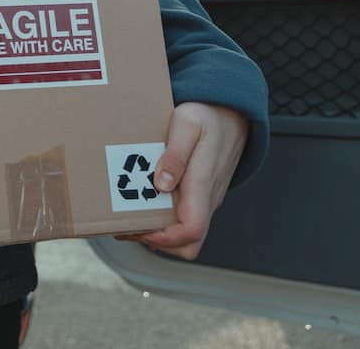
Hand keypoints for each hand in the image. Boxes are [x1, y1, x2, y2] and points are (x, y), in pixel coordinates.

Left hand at [117, 101, 248, 259]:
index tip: (138, 225)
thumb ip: (175, 154)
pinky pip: (184, 220)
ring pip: (185, 236)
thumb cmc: (208, 117)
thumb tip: (162, 184)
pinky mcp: (200, 197)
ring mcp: (204, 200)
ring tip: (130, 216)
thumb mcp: (188, 124)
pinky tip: (143, 205)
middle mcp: (207, 199)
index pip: (191, 230)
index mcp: (203, 184)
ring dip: (158, 233)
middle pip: (188, 244)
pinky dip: (163, 220)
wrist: (231, 115)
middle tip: (129, 224)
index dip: (164, 237)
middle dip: (157, 241)